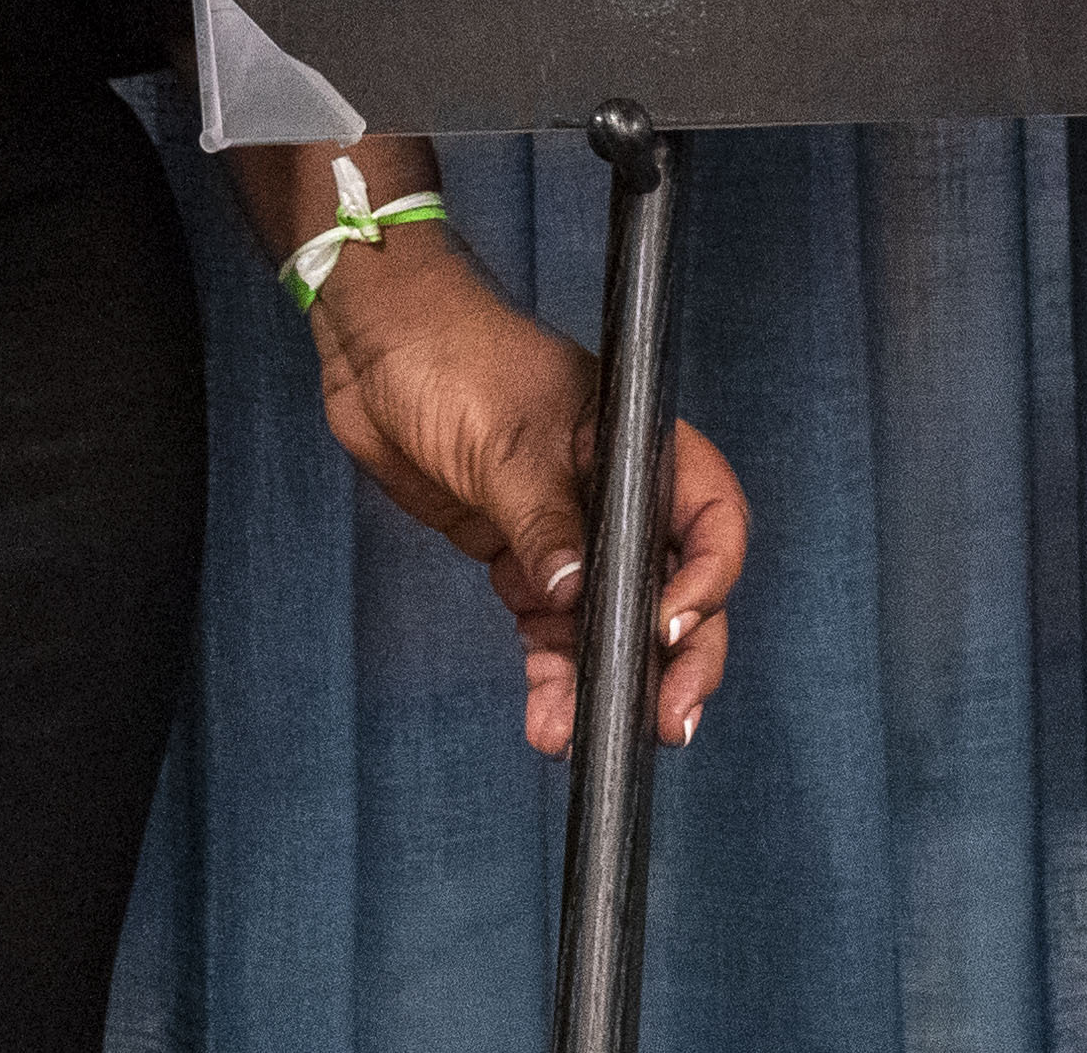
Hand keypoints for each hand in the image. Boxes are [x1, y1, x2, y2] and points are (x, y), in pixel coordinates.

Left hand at [304, 239, 749, 757]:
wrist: (377, 354)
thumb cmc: (454, 358)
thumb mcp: (506, 442)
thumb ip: (545, 521)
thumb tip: (577, 596)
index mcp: (638, 446)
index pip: (710, 519)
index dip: (706, 579)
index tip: (668, 627)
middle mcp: (617, 494)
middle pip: (673, 588)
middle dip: (674, 659)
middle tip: (667, 719)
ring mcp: (572, 531)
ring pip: (610, 624)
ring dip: (600, 682)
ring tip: (575, 731)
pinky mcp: (524, 560)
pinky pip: (554, 631)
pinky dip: (552, 675)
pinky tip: (545, 717)